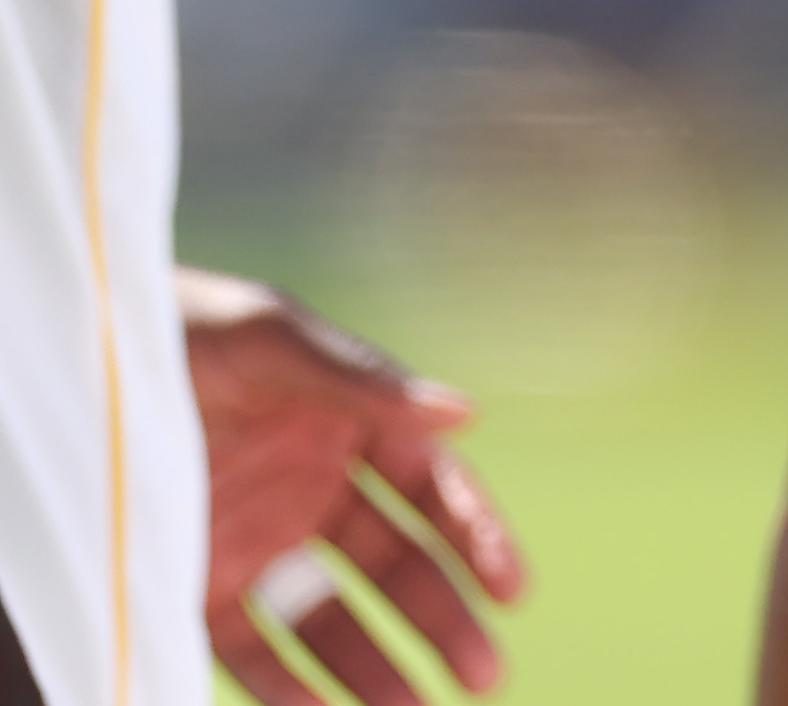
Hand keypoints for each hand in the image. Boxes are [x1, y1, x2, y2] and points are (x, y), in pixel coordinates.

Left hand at [185, 272, 528, 702]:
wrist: (65, 358)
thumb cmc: (175, 326)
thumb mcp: (268, 339)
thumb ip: (360, 380)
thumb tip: (463, 414)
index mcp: (350, 420)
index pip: (430, 489)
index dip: (477, 537)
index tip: (512, 588)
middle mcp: (314, 486)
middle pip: (396, 565)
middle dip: (445, 618)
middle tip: (486, 675)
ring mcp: (258, 539)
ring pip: (333, 617)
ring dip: (376, 666)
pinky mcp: (198, 584)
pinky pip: (251, 647)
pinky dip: (286, 685)